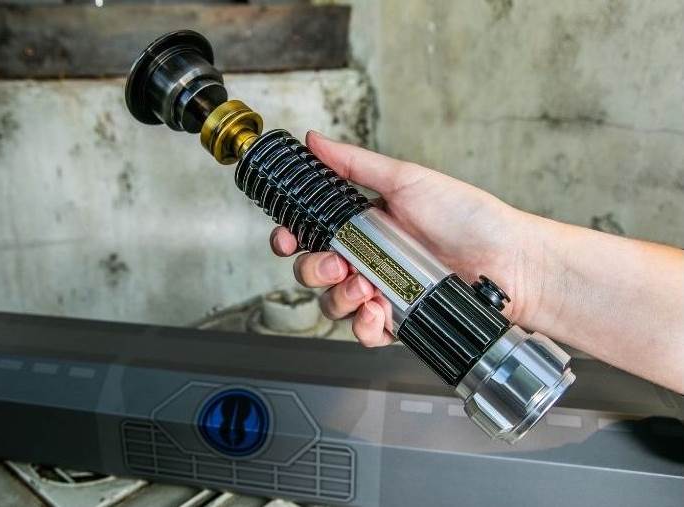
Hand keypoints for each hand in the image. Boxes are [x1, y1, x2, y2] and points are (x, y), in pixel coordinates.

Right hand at [270, 131, 538, 347]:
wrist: (509, 261)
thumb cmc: (468, 216)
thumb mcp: (406, 180)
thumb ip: (354, 164)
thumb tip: (314, 141)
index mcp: (364, 224)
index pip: (311, 234)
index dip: (291, 239)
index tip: (286, 238)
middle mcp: (368, 258)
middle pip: (314, 272)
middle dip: (314, 270)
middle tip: (336, 265)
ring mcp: (381, 291)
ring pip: (334, 304)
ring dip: (340, 298)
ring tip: (365, 288)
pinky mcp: (398, 320)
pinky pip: (364, 332)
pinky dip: (365, 326)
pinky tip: (378, 312)